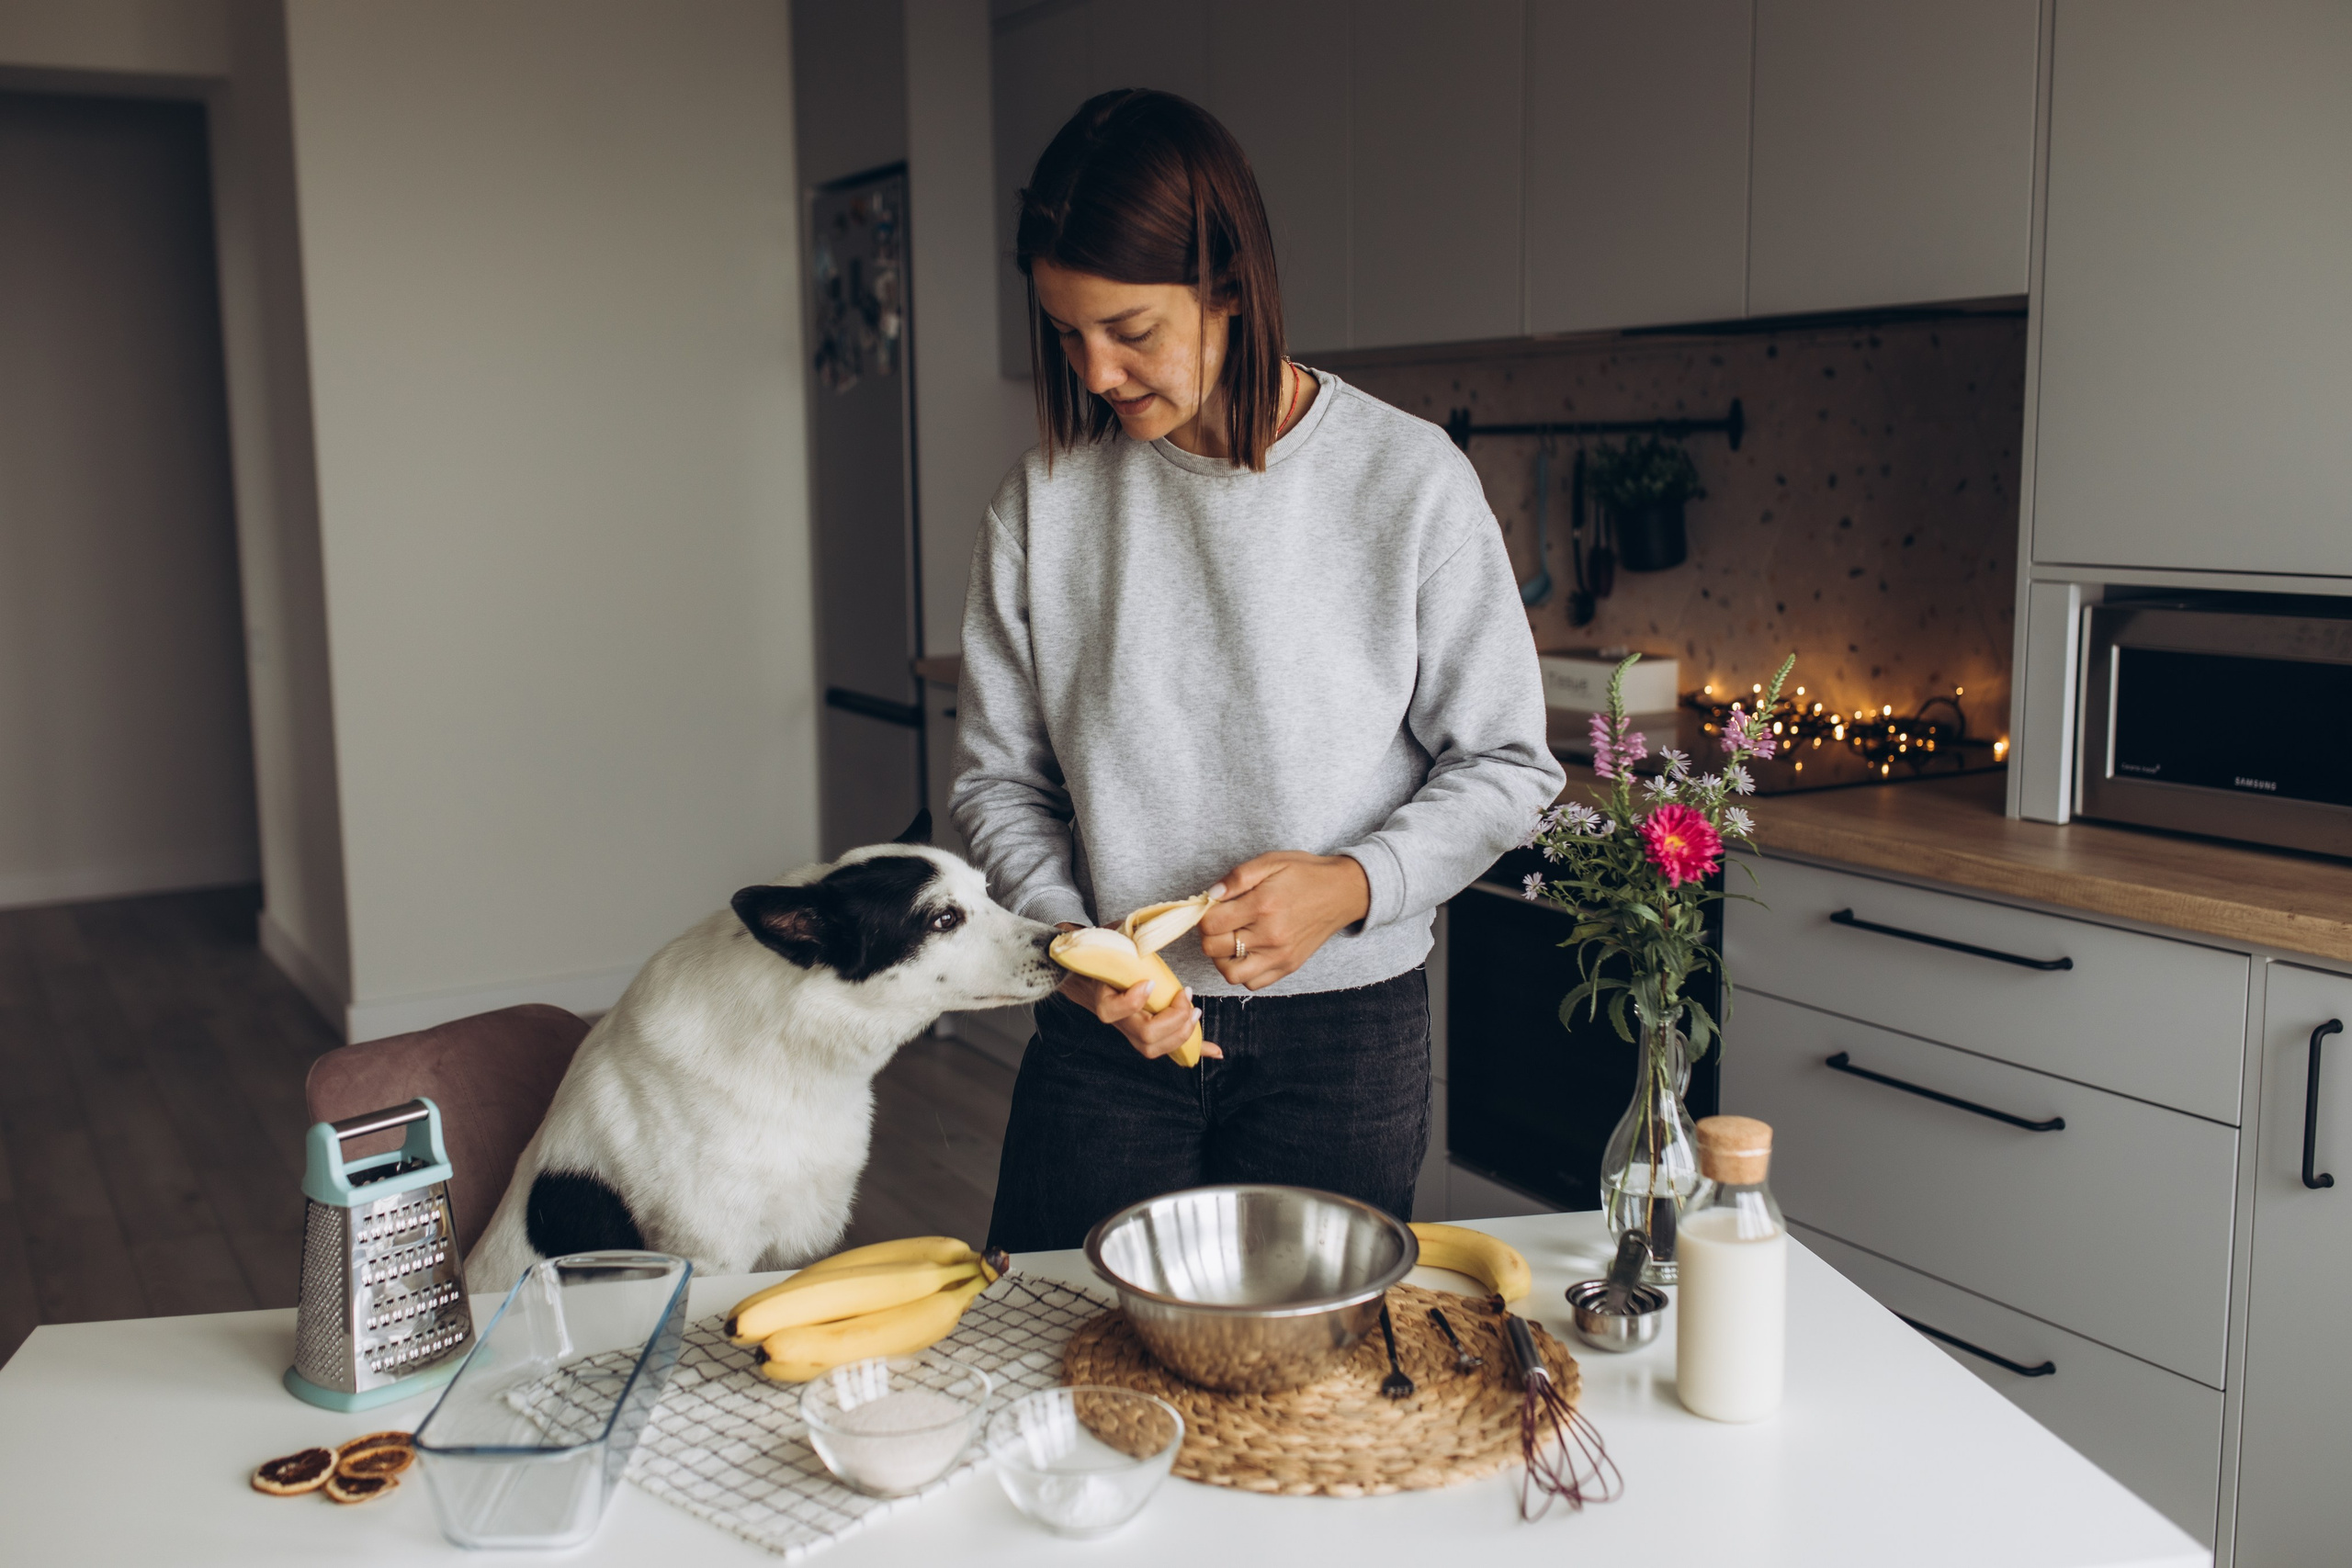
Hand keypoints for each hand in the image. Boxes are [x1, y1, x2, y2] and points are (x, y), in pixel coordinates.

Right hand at [1054, 925, 1223, 1060]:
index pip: (1111, 1011)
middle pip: (1143, 1036)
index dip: (1133, 1001)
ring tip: (1196, 1012)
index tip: (1151, 982)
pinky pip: (1170, 1049)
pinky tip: (1216, 1050)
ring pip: (1154, 1048)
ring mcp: (1132, 1030)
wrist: (1092, 974)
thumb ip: (1131, 934)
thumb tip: (1159, 924)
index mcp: (1104, 994)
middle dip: (1172, 1019)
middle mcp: (1119, 1019)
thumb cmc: (1108, 952)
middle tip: (1186, 995)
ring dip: (1182, 1034)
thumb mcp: (1116, 937)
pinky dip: (1196, 1049)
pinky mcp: (1149, 1034)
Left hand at [1196, 852, 1370, 990]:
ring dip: (1221, 957)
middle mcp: (1270, 935)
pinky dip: (1242, 971)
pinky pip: (1252, 982)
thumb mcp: (1271, 861)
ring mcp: (1279, 955)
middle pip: (1214, 948)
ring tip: (1229, 940)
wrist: (1343, 892)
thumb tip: (1211, 895)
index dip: (1204, 914)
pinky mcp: (1288, 967)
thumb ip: (1238, 877)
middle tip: (1220, 921)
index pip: (1210, 924)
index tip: (1213, 906)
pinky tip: (1246, 952)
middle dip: (1209, 933)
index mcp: (1262, 905)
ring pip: (1230, 973)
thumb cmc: (1305, 874)